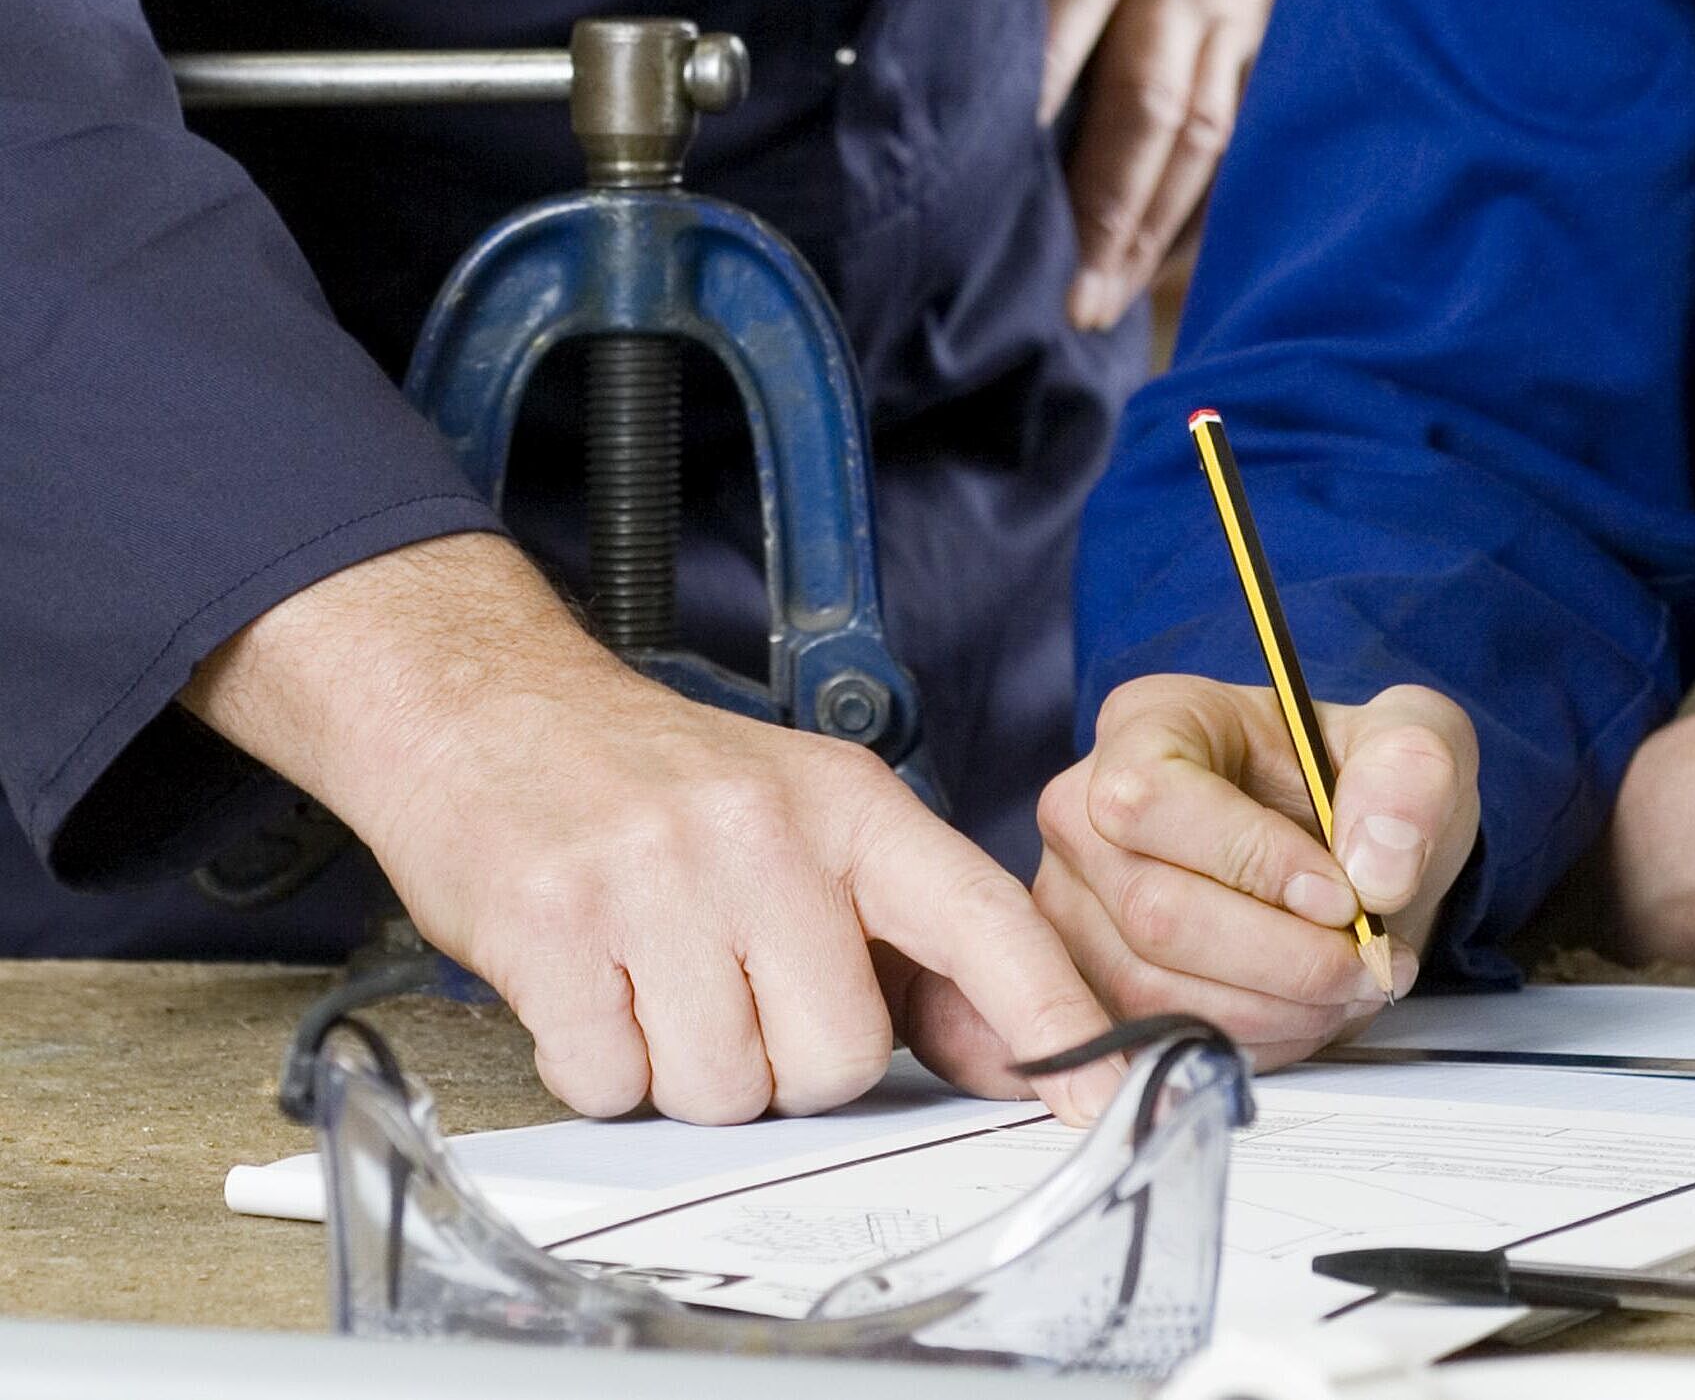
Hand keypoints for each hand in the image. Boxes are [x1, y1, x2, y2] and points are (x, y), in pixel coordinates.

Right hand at [186, 536, 1114, 1124]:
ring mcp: (657, 879)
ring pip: (725, 1087)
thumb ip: (910, 940)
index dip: (1049, 1015)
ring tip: (657, 977)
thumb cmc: (656, 786)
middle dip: (787, 1062)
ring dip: (688, 1067)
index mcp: (850, 803)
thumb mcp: (805, 826)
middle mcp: (766, 833)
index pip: (983, 919)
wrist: (489, 710)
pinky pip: (611, 1084)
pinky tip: (592, 985)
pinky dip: (600, 1065)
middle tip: (736, 991)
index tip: (1097, 1092)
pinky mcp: (552, 930)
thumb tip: (1008, 1051)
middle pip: (839, 1055)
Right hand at [1036, 674, 1477, 1067]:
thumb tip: (1374, 868)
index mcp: (1149, 723)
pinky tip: (1309, 1012)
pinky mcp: (1089, 990)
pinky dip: (1248, 1041)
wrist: (1346, 851)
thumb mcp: (1415, 741)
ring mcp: (1075, 909)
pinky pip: (1154, 1041)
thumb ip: (1410, 775)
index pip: (1153, 799)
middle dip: (1282, 957)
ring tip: (1352, 984)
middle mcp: (1086, 815)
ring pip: (1151, 991)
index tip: (1342, 897)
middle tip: (1370, 960)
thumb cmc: (1357, 782)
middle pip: (1154, 912)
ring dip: (1273, 1008)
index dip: (1250, 860)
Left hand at [1040, 0, 1361, 327]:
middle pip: (1146, 103)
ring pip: (1201, 129)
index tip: (974, 186)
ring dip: (1152, 224)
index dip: (1028, 98)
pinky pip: (1243, 116)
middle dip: (1104, 212)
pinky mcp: (1268, 11)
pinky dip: (1207, 191)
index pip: (1064, 11)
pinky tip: (1172, 248)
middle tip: (1062, 302)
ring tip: (1105, 303)